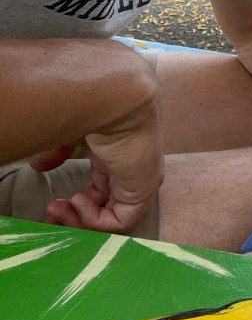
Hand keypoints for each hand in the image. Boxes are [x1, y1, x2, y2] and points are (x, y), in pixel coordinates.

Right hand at [35, 98, 164, 233]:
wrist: (115, 99)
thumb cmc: (94, 109)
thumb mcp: (69, 134)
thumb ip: (56, 151)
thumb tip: (40, 166)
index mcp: (117, 156)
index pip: (100, 192)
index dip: (74, 205)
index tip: (50, 207)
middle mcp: (131, 170)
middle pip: (106, 207)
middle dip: (74, 218)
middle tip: (50, 216)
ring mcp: (140, 180)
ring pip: (112, 216)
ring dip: (79, 220)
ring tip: (59, 208)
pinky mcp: (145, 188)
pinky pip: (120, 219)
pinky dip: (94, 219)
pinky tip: (78, 201)